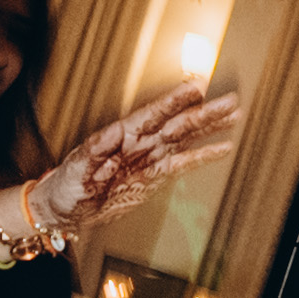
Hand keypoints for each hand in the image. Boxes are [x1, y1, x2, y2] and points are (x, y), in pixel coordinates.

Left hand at [31, 80, 242, 237]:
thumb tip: (113, 132)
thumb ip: (95, 150)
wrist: (64, 210)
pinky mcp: (154, 177)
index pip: (153, 114)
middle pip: (177, 124)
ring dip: (209, 127)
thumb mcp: (75, 169)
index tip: (196, 87)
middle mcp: (139, 143)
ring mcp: (149, 159)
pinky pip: (183, 164)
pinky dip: (203, 156)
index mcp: (120, 136)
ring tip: (234, 115)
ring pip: (185, 139)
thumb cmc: (64, 186)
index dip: (175, 101)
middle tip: (229, 100)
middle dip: (204, 112)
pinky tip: (222, 147)